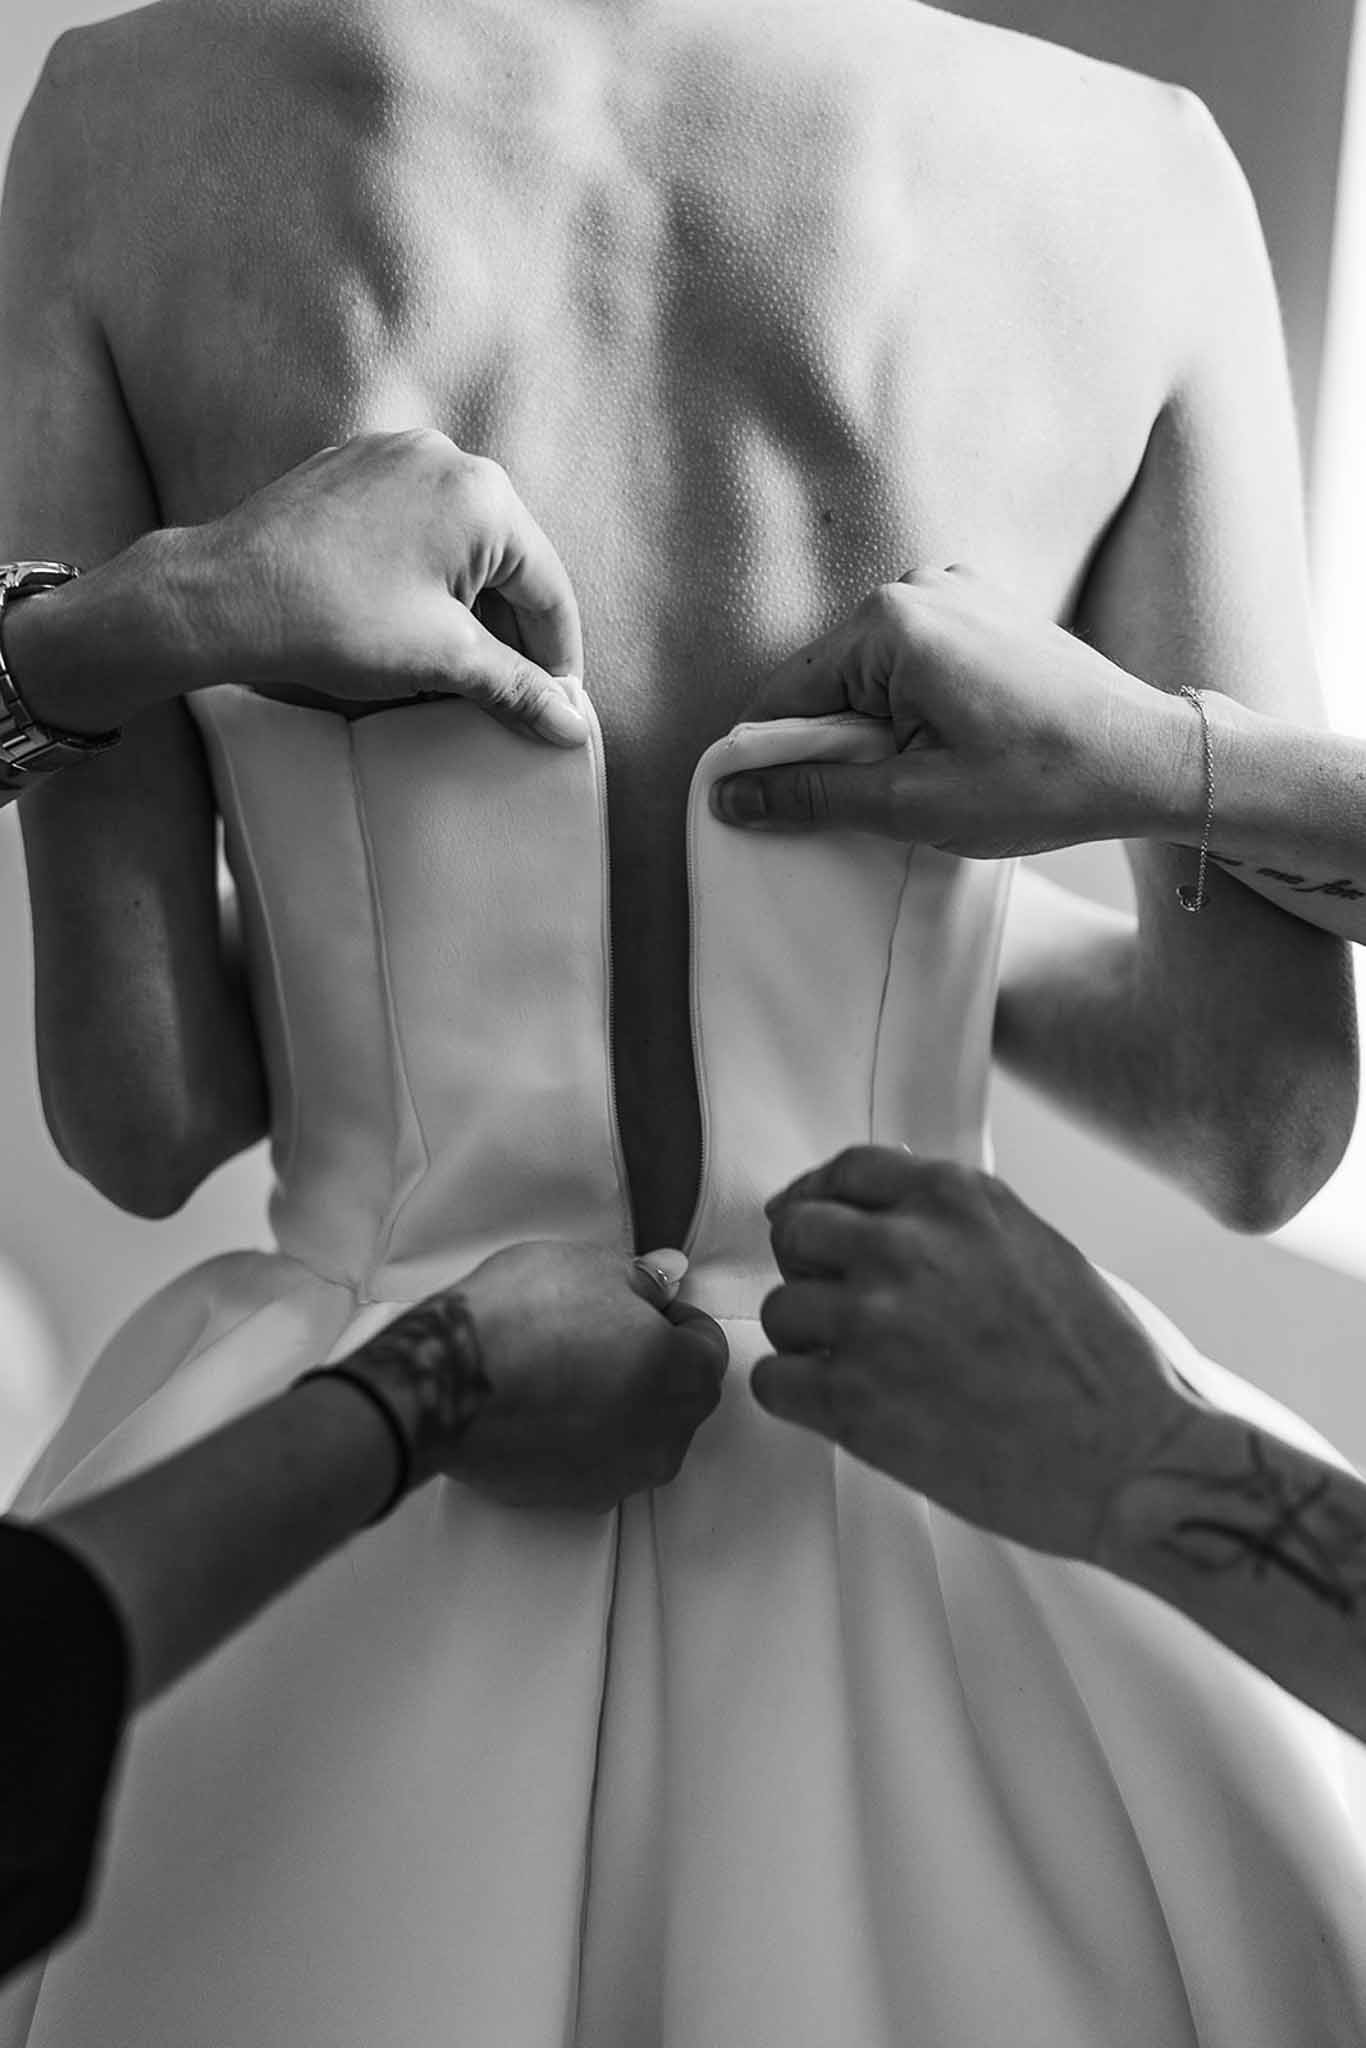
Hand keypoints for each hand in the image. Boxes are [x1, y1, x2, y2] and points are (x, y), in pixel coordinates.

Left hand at [184, 429, 588, 743]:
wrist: (223, 597)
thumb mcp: (444, 660)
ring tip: (450, 666)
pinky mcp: (351, 470)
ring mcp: (393, 457)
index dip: (558, 658)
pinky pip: (412, 526)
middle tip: (504, 693)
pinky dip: (423, 576)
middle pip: (507, 561)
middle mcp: (445, 458)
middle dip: (509, 632)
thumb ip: (518, 687)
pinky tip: (405, 624)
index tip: (556, 704)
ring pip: (458, 544)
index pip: (548, 589)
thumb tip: (568, 722)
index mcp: (484, 496)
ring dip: (466, 605)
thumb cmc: (333, 620)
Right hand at [436, 1240, 727, 1511]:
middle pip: (678, 1396)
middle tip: (600, 1331)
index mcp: (687, 1379)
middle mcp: (666, 1440)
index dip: (673, 1317)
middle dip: (652, 1364)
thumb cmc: (528, 1316)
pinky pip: (594, 1461)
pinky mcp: (572, 1499)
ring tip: (565, 1369)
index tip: (638, 1305)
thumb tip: (665, 1279)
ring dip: (619, 1404)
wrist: (449, 1379)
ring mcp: (620, 1477)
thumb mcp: (594, 1268)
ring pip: (639, 1434)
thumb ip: (644, 1281)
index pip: (707, 1345)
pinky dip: (581, 1436)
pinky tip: (542, 1405)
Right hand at [709, 566, 1195, 852]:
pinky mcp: (982, 611)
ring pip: (870, 679)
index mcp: (891, 623)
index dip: (769, 763)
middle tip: (882, 806)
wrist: (1150, 761)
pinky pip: (912, 665)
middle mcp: (917, 588)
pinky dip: (911, 711)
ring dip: (877, 734)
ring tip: (929, 780)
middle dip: (835, 748)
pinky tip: (951, 753)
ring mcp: (954, 593)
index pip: (786, 697)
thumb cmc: (1045, 781)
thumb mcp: (913, 803)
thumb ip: (813, 794)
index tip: (767, 814)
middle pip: (828, 684)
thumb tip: (733, 796)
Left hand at [751, 1145, 1199, 1561]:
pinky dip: (796, 1396)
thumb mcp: (1036, 1248)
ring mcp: (872, 1323)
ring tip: (858, 1369)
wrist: (1133, 1462)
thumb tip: (892, 1221)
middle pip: (796, 1232)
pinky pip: (773, 1382)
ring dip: (807, 1340)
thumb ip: (958, 1226)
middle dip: (810, 1268)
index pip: (845, 1171)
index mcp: (955, 1199)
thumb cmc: (1105, 1368)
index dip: (822, 1201)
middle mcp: (904, 1247)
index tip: (815, 1226)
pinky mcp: (853, 1402)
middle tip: (839, 1305)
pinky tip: (838, 1407)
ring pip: (781, 1311)